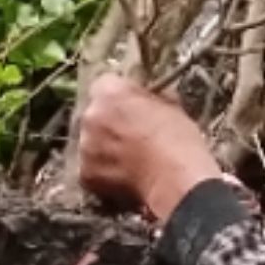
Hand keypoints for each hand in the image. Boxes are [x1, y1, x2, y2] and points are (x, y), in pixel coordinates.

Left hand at [76, 75, 226, 220]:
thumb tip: (146, 100)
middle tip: (130, 137)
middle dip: (108, 123)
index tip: (132, 107)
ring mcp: (85, 146)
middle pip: (94, 115)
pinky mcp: (85, 175)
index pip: (104, 84)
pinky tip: (124, 179)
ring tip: (128, 162)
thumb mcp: (171, 106)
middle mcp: (91, 116)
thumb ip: (149, 98)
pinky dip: (104, 173)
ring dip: (104, 149)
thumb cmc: (179, 140)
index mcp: (111, 93)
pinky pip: (91, 170)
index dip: (119, 97)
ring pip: (91, 143)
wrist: (175, 181)